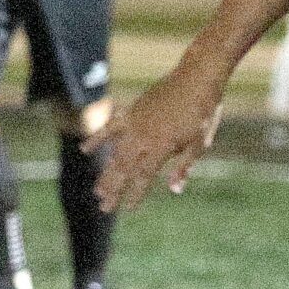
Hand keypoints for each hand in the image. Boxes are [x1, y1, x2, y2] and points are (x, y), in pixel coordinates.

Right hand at [92, 62, 223, 213]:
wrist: (196, 78)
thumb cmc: (203, 112)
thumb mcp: (200, 143)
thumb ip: (184, 166)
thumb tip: (174, 189)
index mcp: (162, 147)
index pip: (144, 177)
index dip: (135, 194)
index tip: (128, 209)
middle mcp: (144, 137)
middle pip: (125, 169)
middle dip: (114, 190)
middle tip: (104, 208)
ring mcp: (135, 123)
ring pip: (115, 153)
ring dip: (106, 173)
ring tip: (97, 190)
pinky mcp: (131, 111)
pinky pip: (110, 127)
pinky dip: (97, 138)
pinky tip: (85, 150)